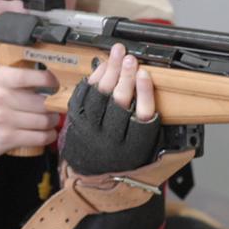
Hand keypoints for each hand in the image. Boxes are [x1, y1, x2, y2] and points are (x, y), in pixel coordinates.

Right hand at [0, 66, 58, 175]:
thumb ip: (18, 82)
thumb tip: (52, 82)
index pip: (29, 76)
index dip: (48, 80)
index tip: (56, 84)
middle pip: (43, 102)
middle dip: (54, 107)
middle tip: (54, 108)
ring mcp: (2, 118)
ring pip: (44, 120)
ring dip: (52, 122)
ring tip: (49, 121)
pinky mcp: (7, 138)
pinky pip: (39, 137)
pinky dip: (48, 136)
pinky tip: (46, 134)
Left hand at [61, 43, 160, 174]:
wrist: (93, 174)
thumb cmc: (123, 157)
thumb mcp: (144, 149)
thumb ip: (150, 123)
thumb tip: (151, 87)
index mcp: (134, 148)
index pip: (142, 117)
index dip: (144, 94)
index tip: (145, 74)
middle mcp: (111, 140)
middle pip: (119, 104)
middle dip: (125, 78)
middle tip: (131, 60)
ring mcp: (91, 131)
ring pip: (100, 97)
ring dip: (109, 72)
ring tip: (118, 55)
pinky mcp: (77, 122)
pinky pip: (83, 96)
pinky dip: (93, 78)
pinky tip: (103, 65)